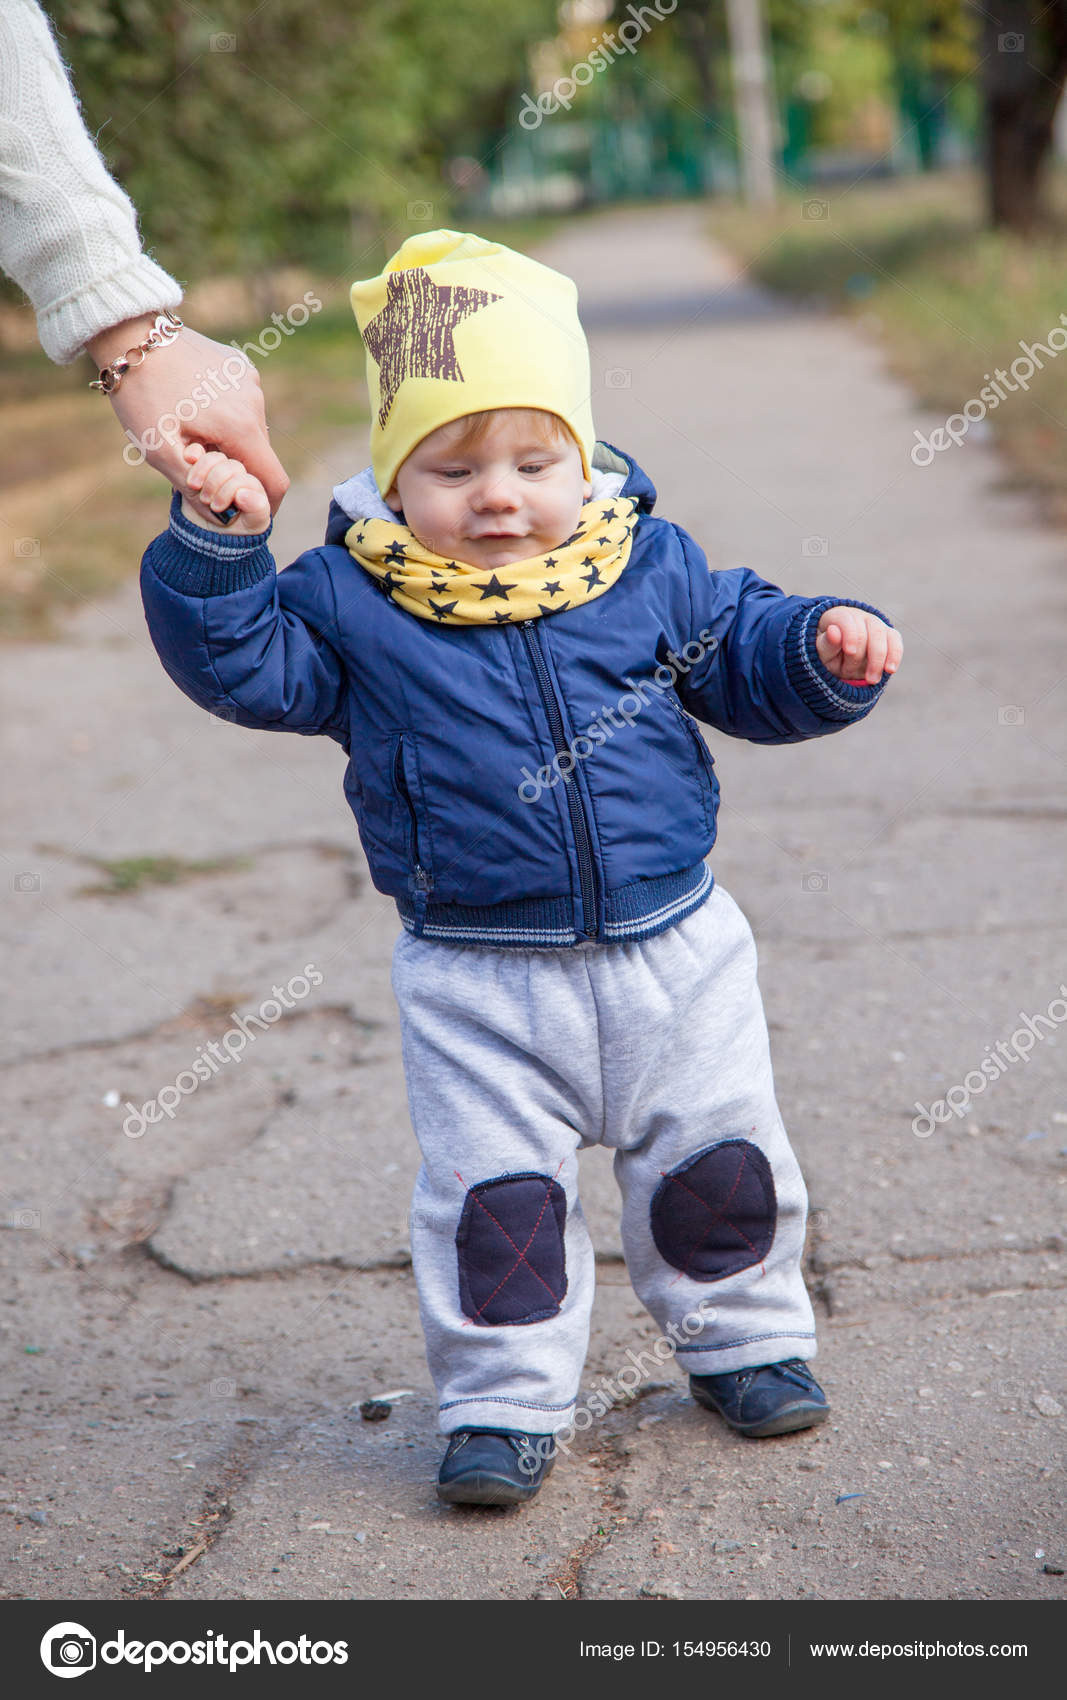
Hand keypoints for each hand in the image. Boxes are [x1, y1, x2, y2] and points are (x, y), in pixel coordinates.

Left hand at [87, 316, 288, 520]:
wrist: (130, 333)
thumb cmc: (142, 394)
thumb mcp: (159, 450)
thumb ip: (193, 488)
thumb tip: (222, 518)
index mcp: (241, 426)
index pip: (274, 479)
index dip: (264, 502)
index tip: (243, 509)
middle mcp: (255, 401)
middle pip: (259, 454)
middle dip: (234, 466)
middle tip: (193, 459)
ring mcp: (250, 379)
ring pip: (249, 428)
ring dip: (226, 439)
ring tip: (187, 426)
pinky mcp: (241, 365)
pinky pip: (241, 403)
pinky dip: (223, 414)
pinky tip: (192, 403)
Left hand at [816, 606, 902, 684]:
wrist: (839, 662)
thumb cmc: (828, 655)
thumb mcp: (821, 653)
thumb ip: (826, 644)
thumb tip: (833, 630)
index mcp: (837, 616)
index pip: (847, 620)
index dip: (850, 634)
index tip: (850, 651)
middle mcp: (858, 616)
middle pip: (867, 629)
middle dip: (861, 653)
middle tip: (849, 674)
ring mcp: (875, 624)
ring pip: (882, 635)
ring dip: (878, 659)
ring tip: (871, 680)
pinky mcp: (889, 635)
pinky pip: (895, 641)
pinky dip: (894, 656)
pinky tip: (890, 670)